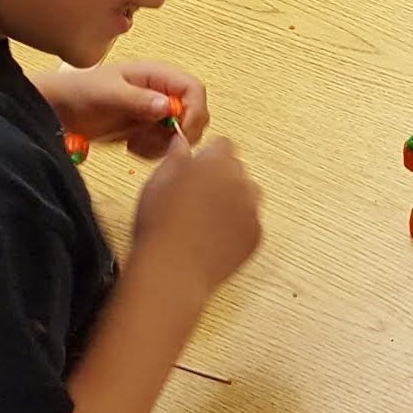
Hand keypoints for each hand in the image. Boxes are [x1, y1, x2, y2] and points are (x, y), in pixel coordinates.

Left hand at [37, 61, 208, 157]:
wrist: (56, 110)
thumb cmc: (78, 92)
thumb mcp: (106, 94)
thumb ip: (137, 99)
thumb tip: (168, 106)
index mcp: (156, 74)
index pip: (193, 90)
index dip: (194, 112)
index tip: (179, 133)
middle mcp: (160, 91)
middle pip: (194, 113)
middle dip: (180, 133)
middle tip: (155, 143)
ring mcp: (155, 112)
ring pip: (182, 133)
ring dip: (164, 145)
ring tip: (136, 144)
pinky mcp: (147, 129)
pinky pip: (166, 145)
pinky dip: (154, 152)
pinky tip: (132, 148)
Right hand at [132, 137, 261, 298]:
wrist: (173, 269)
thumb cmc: (160, 227)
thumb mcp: (157, 182)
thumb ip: (175, 157)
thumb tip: (181, 143)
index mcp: (215, 163)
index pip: (223, 145)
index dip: (209, 156)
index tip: (199, 166)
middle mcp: (239, 182)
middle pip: (237, 170)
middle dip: (221, 178)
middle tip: (196, 197)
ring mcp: (250, 209)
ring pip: (248, 195)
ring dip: (233, 200)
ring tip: (205, 219)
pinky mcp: (255, 235)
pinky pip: (250, 223)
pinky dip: (237, 227)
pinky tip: (213, 237)